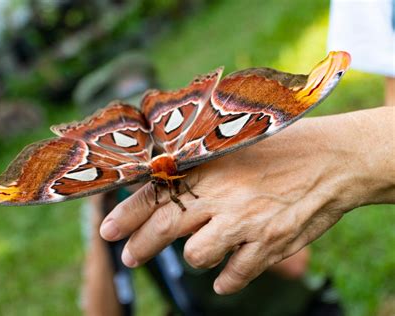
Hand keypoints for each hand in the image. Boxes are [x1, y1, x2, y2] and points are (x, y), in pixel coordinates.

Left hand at [100, 107, 394, 294]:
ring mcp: (245, 223)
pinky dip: (226, 279)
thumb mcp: (234, 148)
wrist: (333, 160)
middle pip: (166, 228)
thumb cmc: (282, 149)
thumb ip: (200, 167)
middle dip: (141, 246)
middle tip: (130, 257)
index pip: (156, 195)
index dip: (127, 216)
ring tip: (202, 249)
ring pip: (196, 256)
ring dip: (195, 256)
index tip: (108, 232)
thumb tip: (162, 183)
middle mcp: (222, 196)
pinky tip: (226, 275)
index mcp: (210, 167)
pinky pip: (233, 277)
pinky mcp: (269, 246)